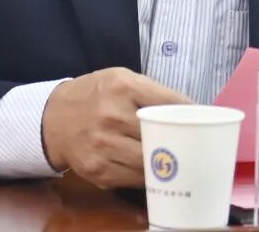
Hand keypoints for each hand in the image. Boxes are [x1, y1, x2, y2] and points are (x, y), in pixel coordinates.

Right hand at [41, 67, 190, 187]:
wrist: (52, 118)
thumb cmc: (95, 95)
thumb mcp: (120, 79)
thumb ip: (151, 92)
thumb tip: (191, 110)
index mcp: (122, 86)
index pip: (169, 102)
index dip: (192, 114)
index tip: (205, 121)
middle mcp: (112, 115)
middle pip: (161, 136)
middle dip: (183, 143)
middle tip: (198, 147)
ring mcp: (103, 145)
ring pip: (150, 163)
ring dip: (168, 165)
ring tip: (181, 162)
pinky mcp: (97, 170)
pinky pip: (133, 179)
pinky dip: (148, 177)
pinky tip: (155, 171)